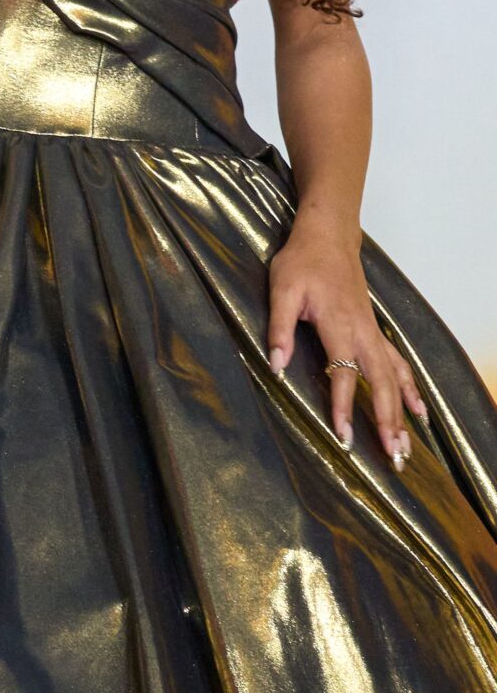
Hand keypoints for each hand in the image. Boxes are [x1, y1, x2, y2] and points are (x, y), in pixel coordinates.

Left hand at [266, 223, 424, 465]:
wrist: (328, 237)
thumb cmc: (301, 262)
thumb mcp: (281, 290)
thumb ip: (279, 328)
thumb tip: (275, 366)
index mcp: (339, 326)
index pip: (343, 375)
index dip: (343, 407)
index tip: (345, 437)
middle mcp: (363, 333)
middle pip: (382, 384)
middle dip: (387, 421)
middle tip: (394, 456)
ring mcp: (372, 332)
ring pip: (395, 378)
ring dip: (402, 412)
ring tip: (407, 445)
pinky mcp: (374, 330)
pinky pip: (398, 365)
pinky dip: (410, 388)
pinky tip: (418, 409)